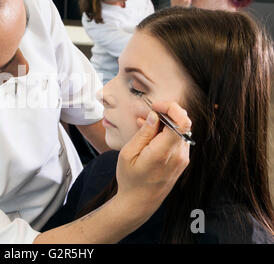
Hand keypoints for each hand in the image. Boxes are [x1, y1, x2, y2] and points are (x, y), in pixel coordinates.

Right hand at [115, 101, 190, 221]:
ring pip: (181, 130)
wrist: (139, 203)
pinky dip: (167, 133)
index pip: (182, 122)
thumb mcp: (128, 153)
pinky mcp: (182, 161)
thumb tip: (155, 116)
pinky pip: (178, 140)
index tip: (156, 107)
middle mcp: (178, 155)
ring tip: (145, 126)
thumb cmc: (130, 179)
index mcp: (163, 153)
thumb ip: (144, 133)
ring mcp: (182, 159)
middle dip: (166, 114)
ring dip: (165, 124)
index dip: (171, 107)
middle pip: (182, 123)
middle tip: (147, 116)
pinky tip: (151, 136)